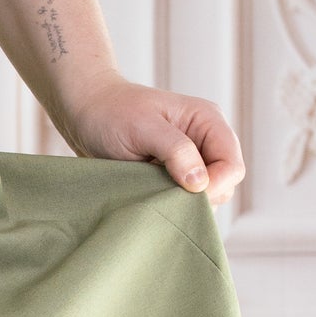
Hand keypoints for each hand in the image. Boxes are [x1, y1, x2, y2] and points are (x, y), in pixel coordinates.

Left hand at [56, 75, 244, 204]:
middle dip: (200, 197)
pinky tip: (149, 199)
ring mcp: (189, 160)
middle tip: (163, 197)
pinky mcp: (171, 175)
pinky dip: (170, 204)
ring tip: (152, 194)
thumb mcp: (143, 127)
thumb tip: (200, 182)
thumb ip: (175, 150)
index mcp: (207, 121)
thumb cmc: (111, 112)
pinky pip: (183, 199)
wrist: (83, 112)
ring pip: (205, 196)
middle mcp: (204, 141)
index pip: (231, 165)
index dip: (216, 185)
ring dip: (183, 203)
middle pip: (223, 185)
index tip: (186, 195)